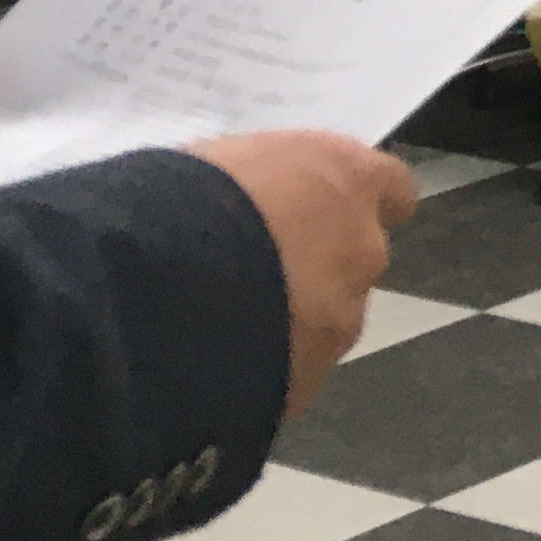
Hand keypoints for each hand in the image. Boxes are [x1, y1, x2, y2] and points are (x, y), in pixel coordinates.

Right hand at [188, 130, 419, 421]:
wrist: (152, 288)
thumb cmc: (181, 200)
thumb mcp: (221, 161)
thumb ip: (261, 182)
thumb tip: (249, 198)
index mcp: (348, 178)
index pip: (388, 187)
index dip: (358, 200)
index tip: (332, 207)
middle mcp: (364, 248)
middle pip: (357, 258)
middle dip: (316, 264)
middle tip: (255, 268)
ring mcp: (344, 320)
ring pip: (327, 320)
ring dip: (289, 318)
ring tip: (222, 320)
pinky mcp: (309, 379)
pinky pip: (291, 370)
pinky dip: (262, 366)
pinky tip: (212, 362)